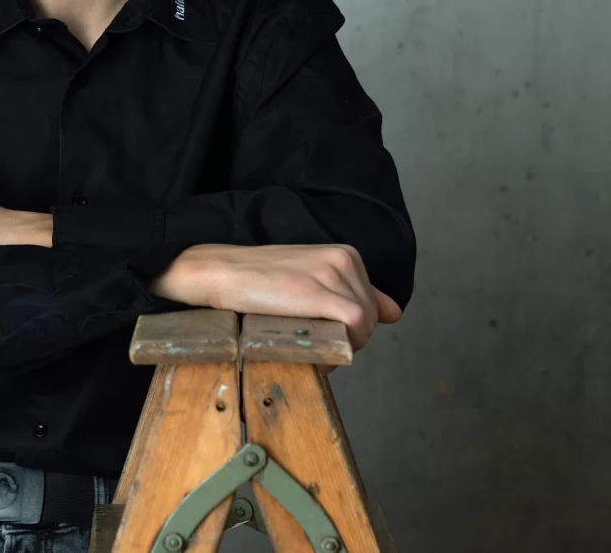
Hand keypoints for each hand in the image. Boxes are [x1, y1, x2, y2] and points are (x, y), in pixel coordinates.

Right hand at [148, 243, 401, 359]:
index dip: (353, 328)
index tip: (326, 333)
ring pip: (363, 326)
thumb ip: (352, 293)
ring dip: (341, 346)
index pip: (374, 305)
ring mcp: (332, 274)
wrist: (216, 273)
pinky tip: (316, 354)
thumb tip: (394, 312)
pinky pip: (353, 328)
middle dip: (348, 339)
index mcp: (345, 255)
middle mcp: (345, 259)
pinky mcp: (319, 293)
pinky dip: (340, 349)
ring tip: (309, 349)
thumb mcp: (310, 279)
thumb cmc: (257, 281)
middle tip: (314, 346)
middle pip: (371, 318)